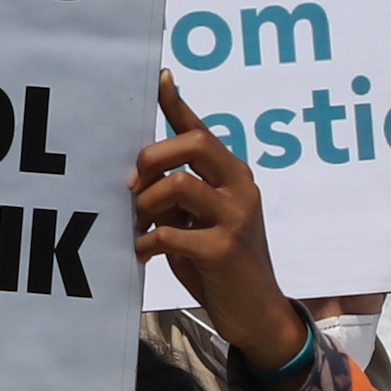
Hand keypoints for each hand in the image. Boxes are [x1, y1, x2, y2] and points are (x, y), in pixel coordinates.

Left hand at [135, 73, 305, 371]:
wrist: (257, 314)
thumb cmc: (221, 266)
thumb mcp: (201, 224)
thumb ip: (180, 198)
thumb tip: (140, 178)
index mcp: (234, 176)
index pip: (203, 130)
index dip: (178, 103)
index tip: (160, 76)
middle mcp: (240, 188)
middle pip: (194, 143)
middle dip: (153, 157)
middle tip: (132, 186)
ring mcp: (236, 217)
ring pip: (178, 184)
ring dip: (145, 204)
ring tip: (137, 226)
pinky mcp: (224, 249)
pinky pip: (170, 232)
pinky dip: (145, 242)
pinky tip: (141, 254)